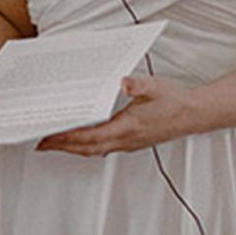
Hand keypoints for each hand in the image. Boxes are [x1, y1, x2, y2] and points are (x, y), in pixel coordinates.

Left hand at [35, 75, 198, 155]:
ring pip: (94, 151)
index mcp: (128, 127)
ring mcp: (129, 143)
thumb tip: (122, 83)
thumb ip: (137, 85)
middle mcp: (126, 140)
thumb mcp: (155, 87)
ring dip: (73, 148)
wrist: (195, 114)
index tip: (49, 137)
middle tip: (41, 142)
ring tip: (53, 142)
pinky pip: (103, 148)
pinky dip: (86, 146)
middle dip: (63, 146)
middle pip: (87, 148)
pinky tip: (79, 139)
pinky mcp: (131, 142)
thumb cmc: (174, 101)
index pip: (90, 137)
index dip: (68, 138)